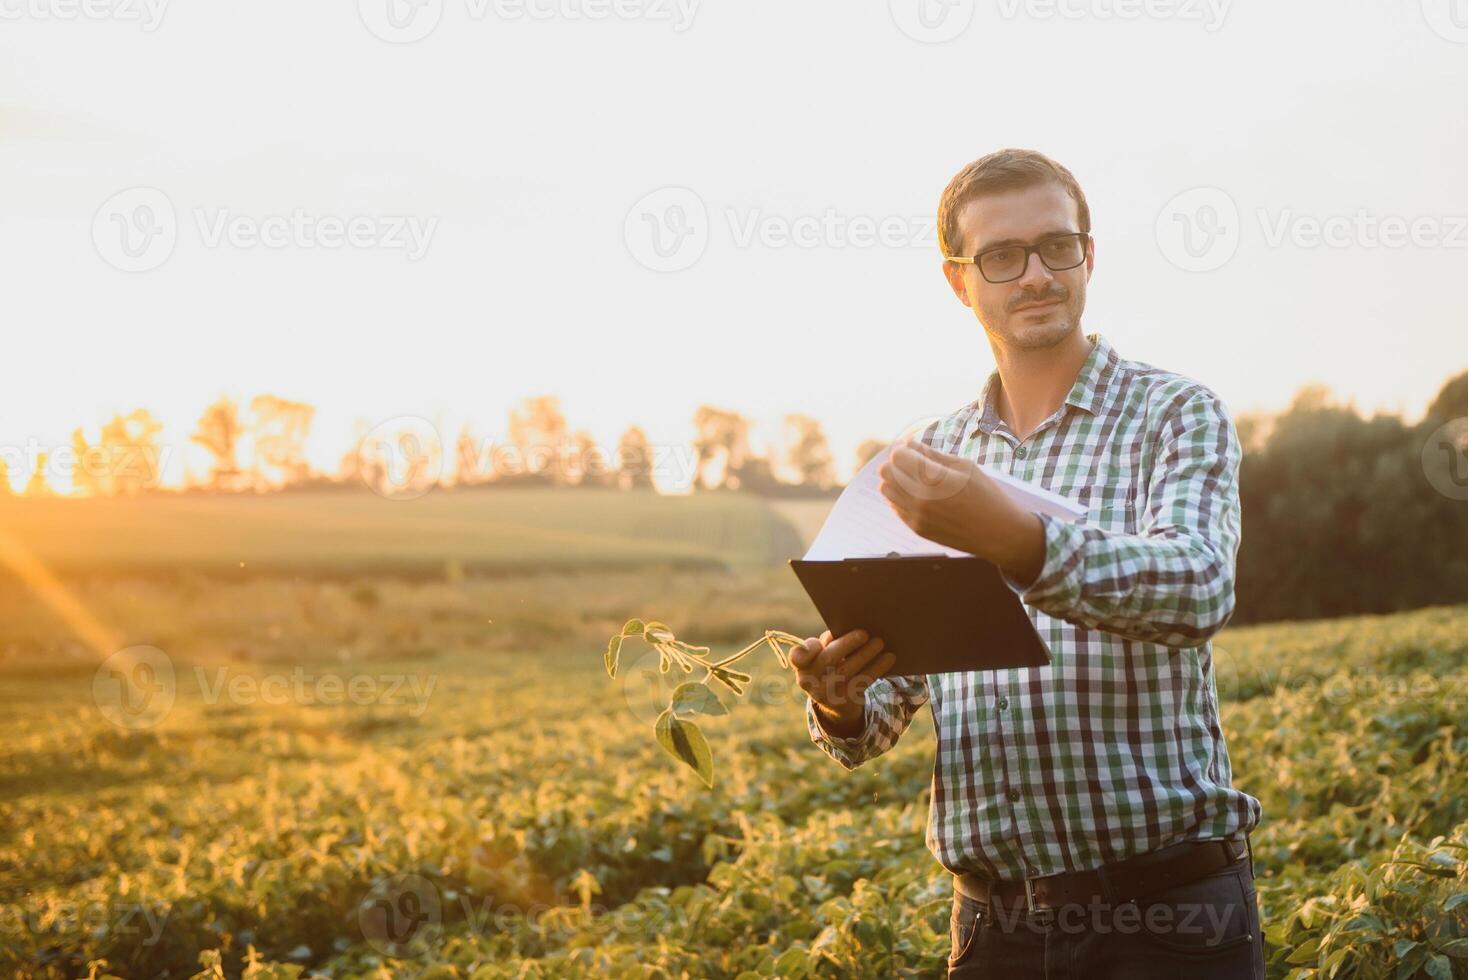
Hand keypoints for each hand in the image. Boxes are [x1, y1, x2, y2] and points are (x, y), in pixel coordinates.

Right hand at [788, 629, 894, 737]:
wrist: (836, 703)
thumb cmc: (829, 667)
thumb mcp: (822, 657)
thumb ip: (828, 643)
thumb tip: (847, 627)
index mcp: (802, 666)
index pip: (797, 656)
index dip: (808, 648)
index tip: (823, 639)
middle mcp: (810, 681)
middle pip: (828, 659)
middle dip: (847, 644)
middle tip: (864, 633)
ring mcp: (827, 694)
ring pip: (848, 670)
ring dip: (866, 654)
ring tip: (879, 642)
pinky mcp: (846, 701)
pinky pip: (863, 681)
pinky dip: (877, 667)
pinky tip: (889, 657)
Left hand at [877, 436, 1045, 583]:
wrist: (999, 533)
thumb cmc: (987, 496)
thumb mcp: (965, 467)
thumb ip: (933, 455)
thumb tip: (910, 443)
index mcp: (934, 479)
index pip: (897, 456)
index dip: (904, 448)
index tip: (913, 448)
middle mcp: (921, 499)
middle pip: (886, 471)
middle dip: (897, 462)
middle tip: (913, 461)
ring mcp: (917, 516)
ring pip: (886, 490)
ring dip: (896, 480)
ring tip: (915, 478)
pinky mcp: (917, 529)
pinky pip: (895, 507)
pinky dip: (901, 497)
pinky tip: (919, 494)